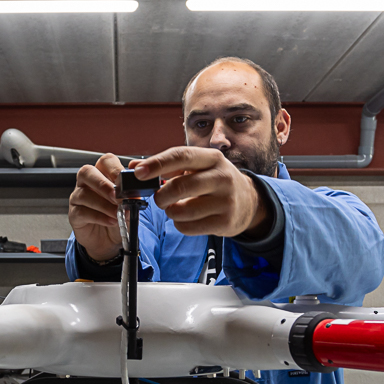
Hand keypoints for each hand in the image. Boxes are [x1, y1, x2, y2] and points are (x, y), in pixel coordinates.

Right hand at [68, 153, 123, 260]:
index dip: (114, 169)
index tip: (125, 181)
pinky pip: (82, 212)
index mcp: (102, 174)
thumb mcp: (129, 206)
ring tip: (117, 213)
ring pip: (84, 194)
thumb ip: (131, 199)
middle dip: (102, 184)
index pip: (105, 162)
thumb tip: (134, 196)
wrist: (109, 240)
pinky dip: (99, 217)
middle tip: (116, 196)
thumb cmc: (117, 217)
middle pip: (86, 172)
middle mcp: (87, 183)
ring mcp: (77, 198)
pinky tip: (110, 221)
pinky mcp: (74, 214)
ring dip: (103, 204)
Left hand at [133, 147, 269, 237]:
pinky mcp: (225, 222)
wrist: (249, 201)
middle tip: (158, 198)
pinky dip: (180, 224)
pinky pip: (188, 227)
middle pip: (180, 187)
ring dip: (170, 212)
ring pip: (182, 211)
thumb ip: (168, 166)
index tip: (138, 172)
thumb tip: (134, 168)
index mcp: (212, 158)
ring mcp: (226, 201)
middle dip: (161, 196)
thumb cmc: (214, 181)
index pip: (181, 156)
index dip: (157, 164)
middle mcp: (222, 177)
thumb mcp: (198, 167)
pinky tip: (186, 219)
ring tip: (175, 208)